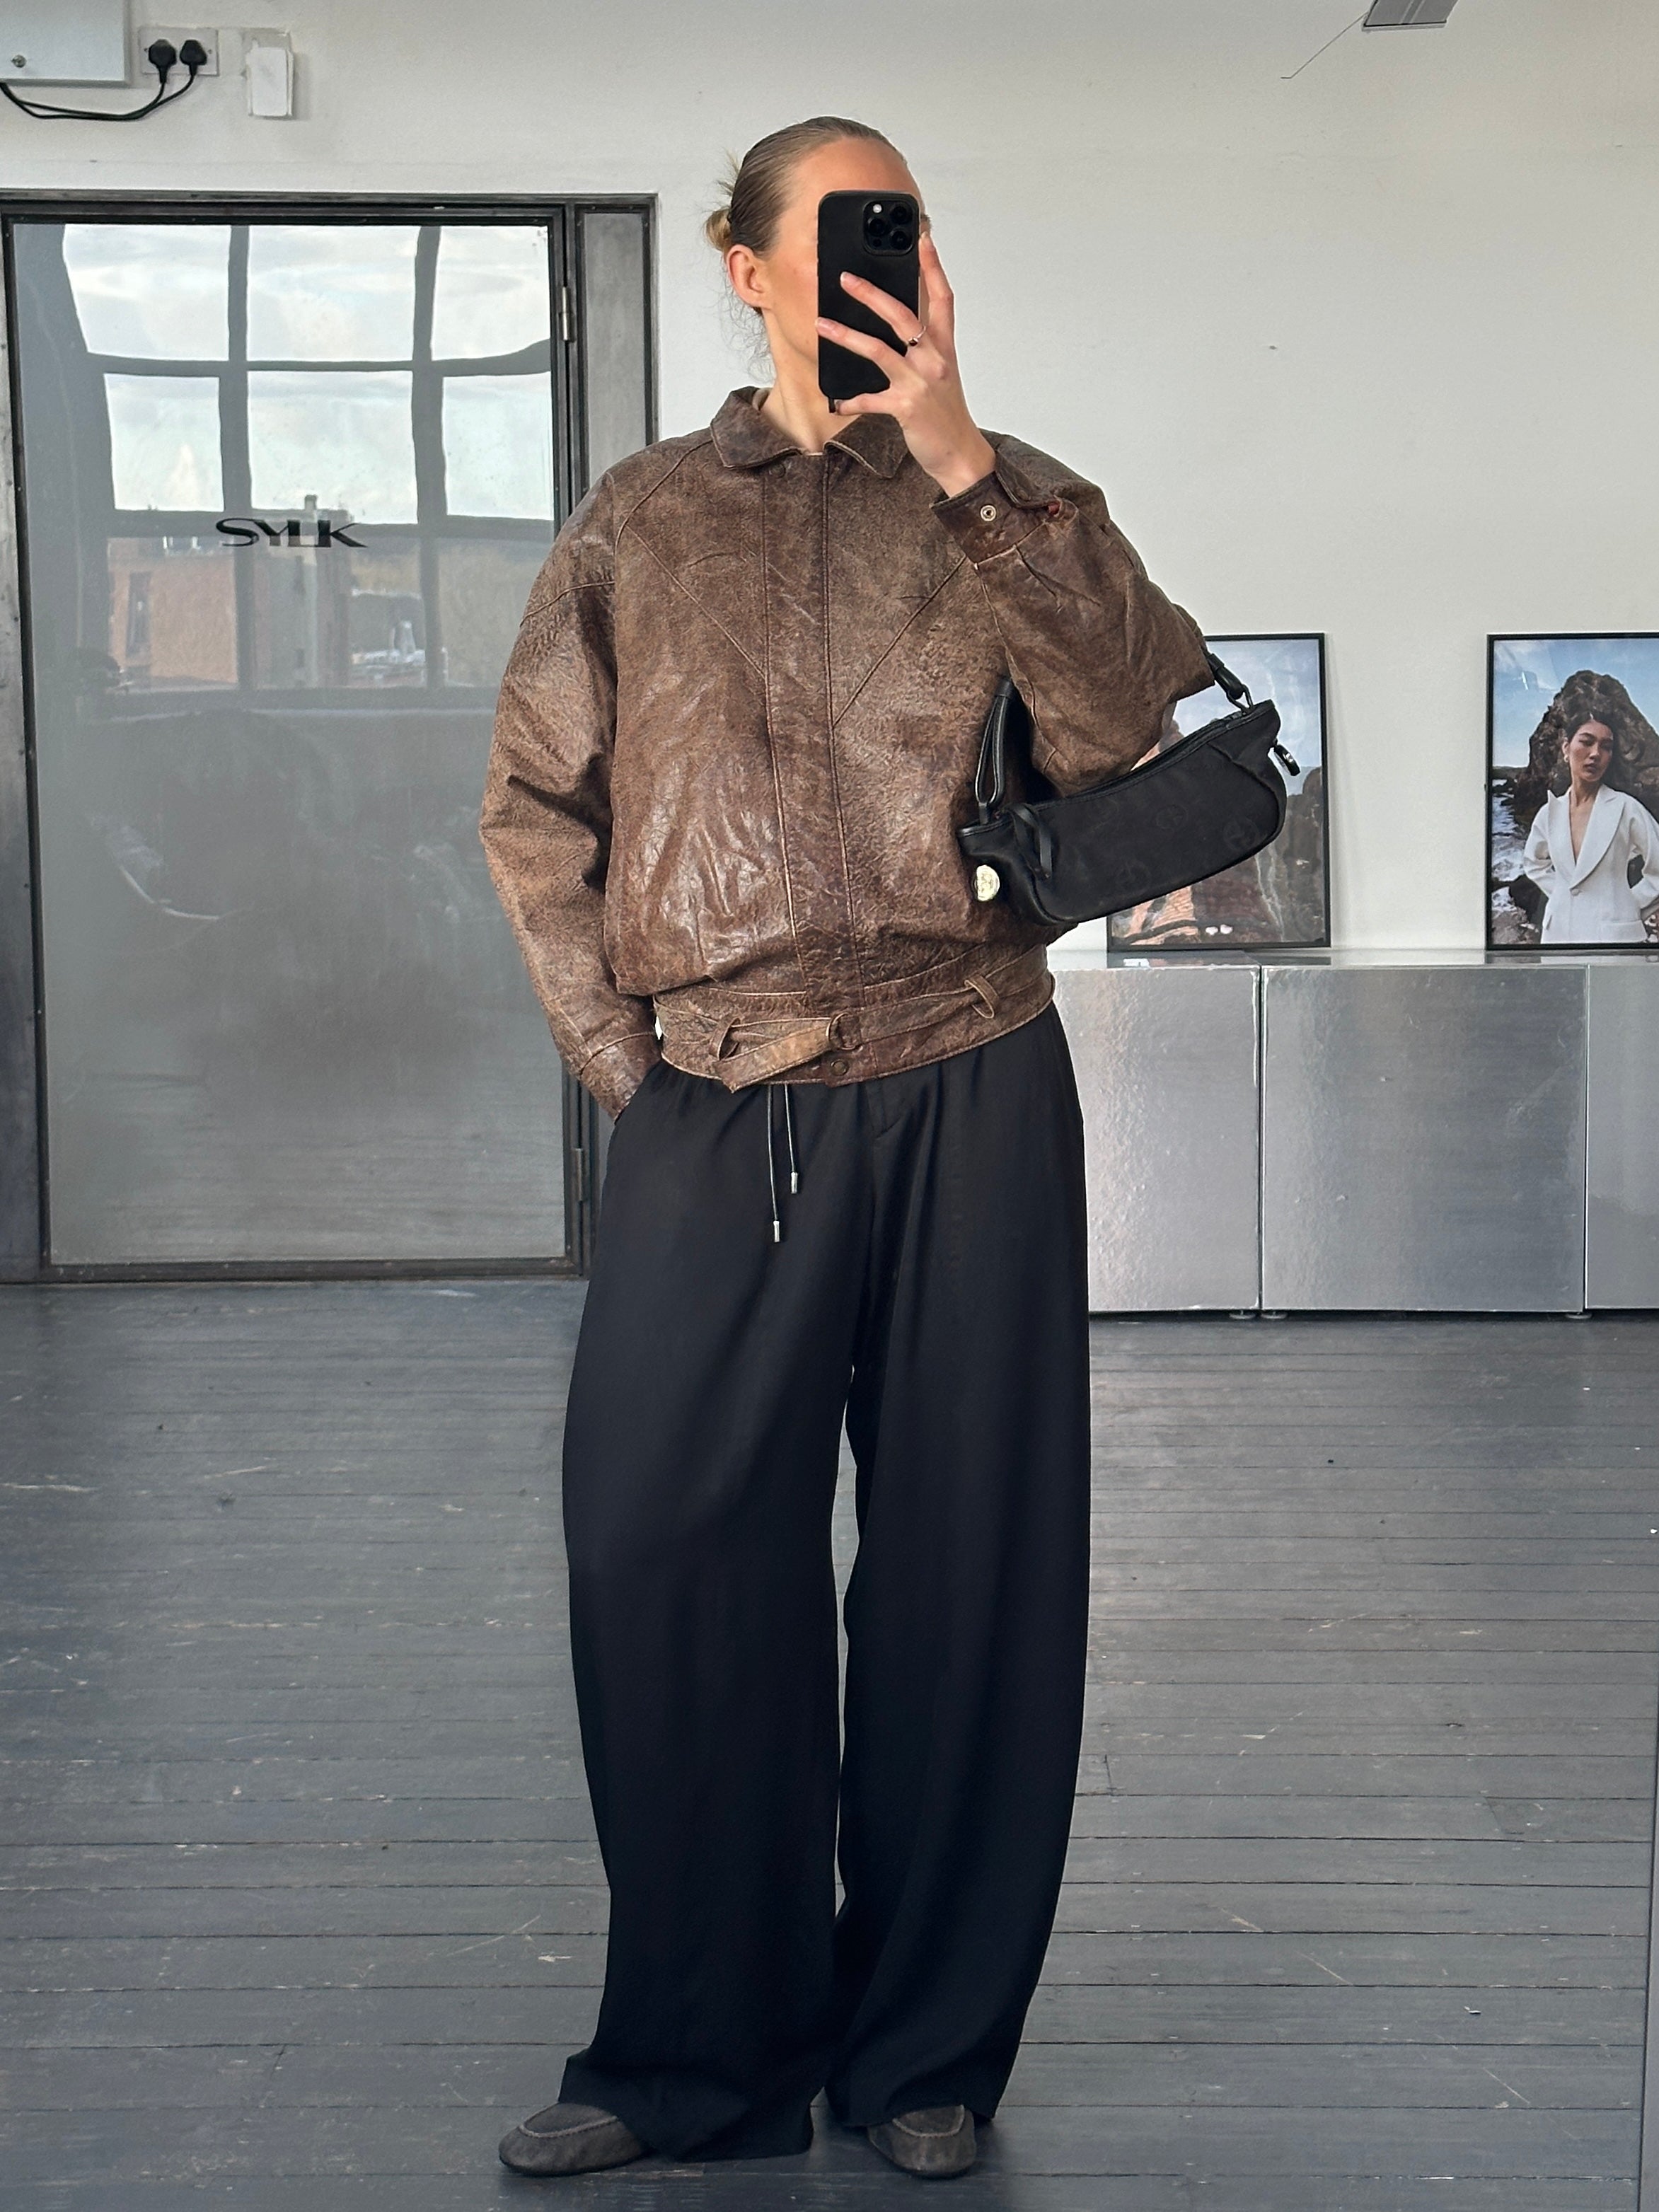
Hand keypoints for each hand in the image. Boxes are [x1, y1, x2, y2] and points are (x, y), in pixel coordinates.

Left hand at [815, 233, 995, 498]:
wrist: (960, 453)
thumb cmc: (946, 412)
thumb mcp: (941, 373)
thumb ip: (923, 347)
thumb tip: (896, 326)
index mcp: (944, 347)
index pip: (942, 298)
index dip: (933, 267)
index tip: (922, 239)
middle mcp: (934, 359)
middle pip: (903, 316)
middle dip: (872, 293)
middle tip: (846, 278)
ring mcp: (920, 382)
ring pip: (879, 350)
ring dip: (847, 336)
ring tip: (822, 325)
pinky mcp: (906, 407)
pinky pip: (872, 399)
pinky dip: (852, 400)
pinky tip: (837, 401)